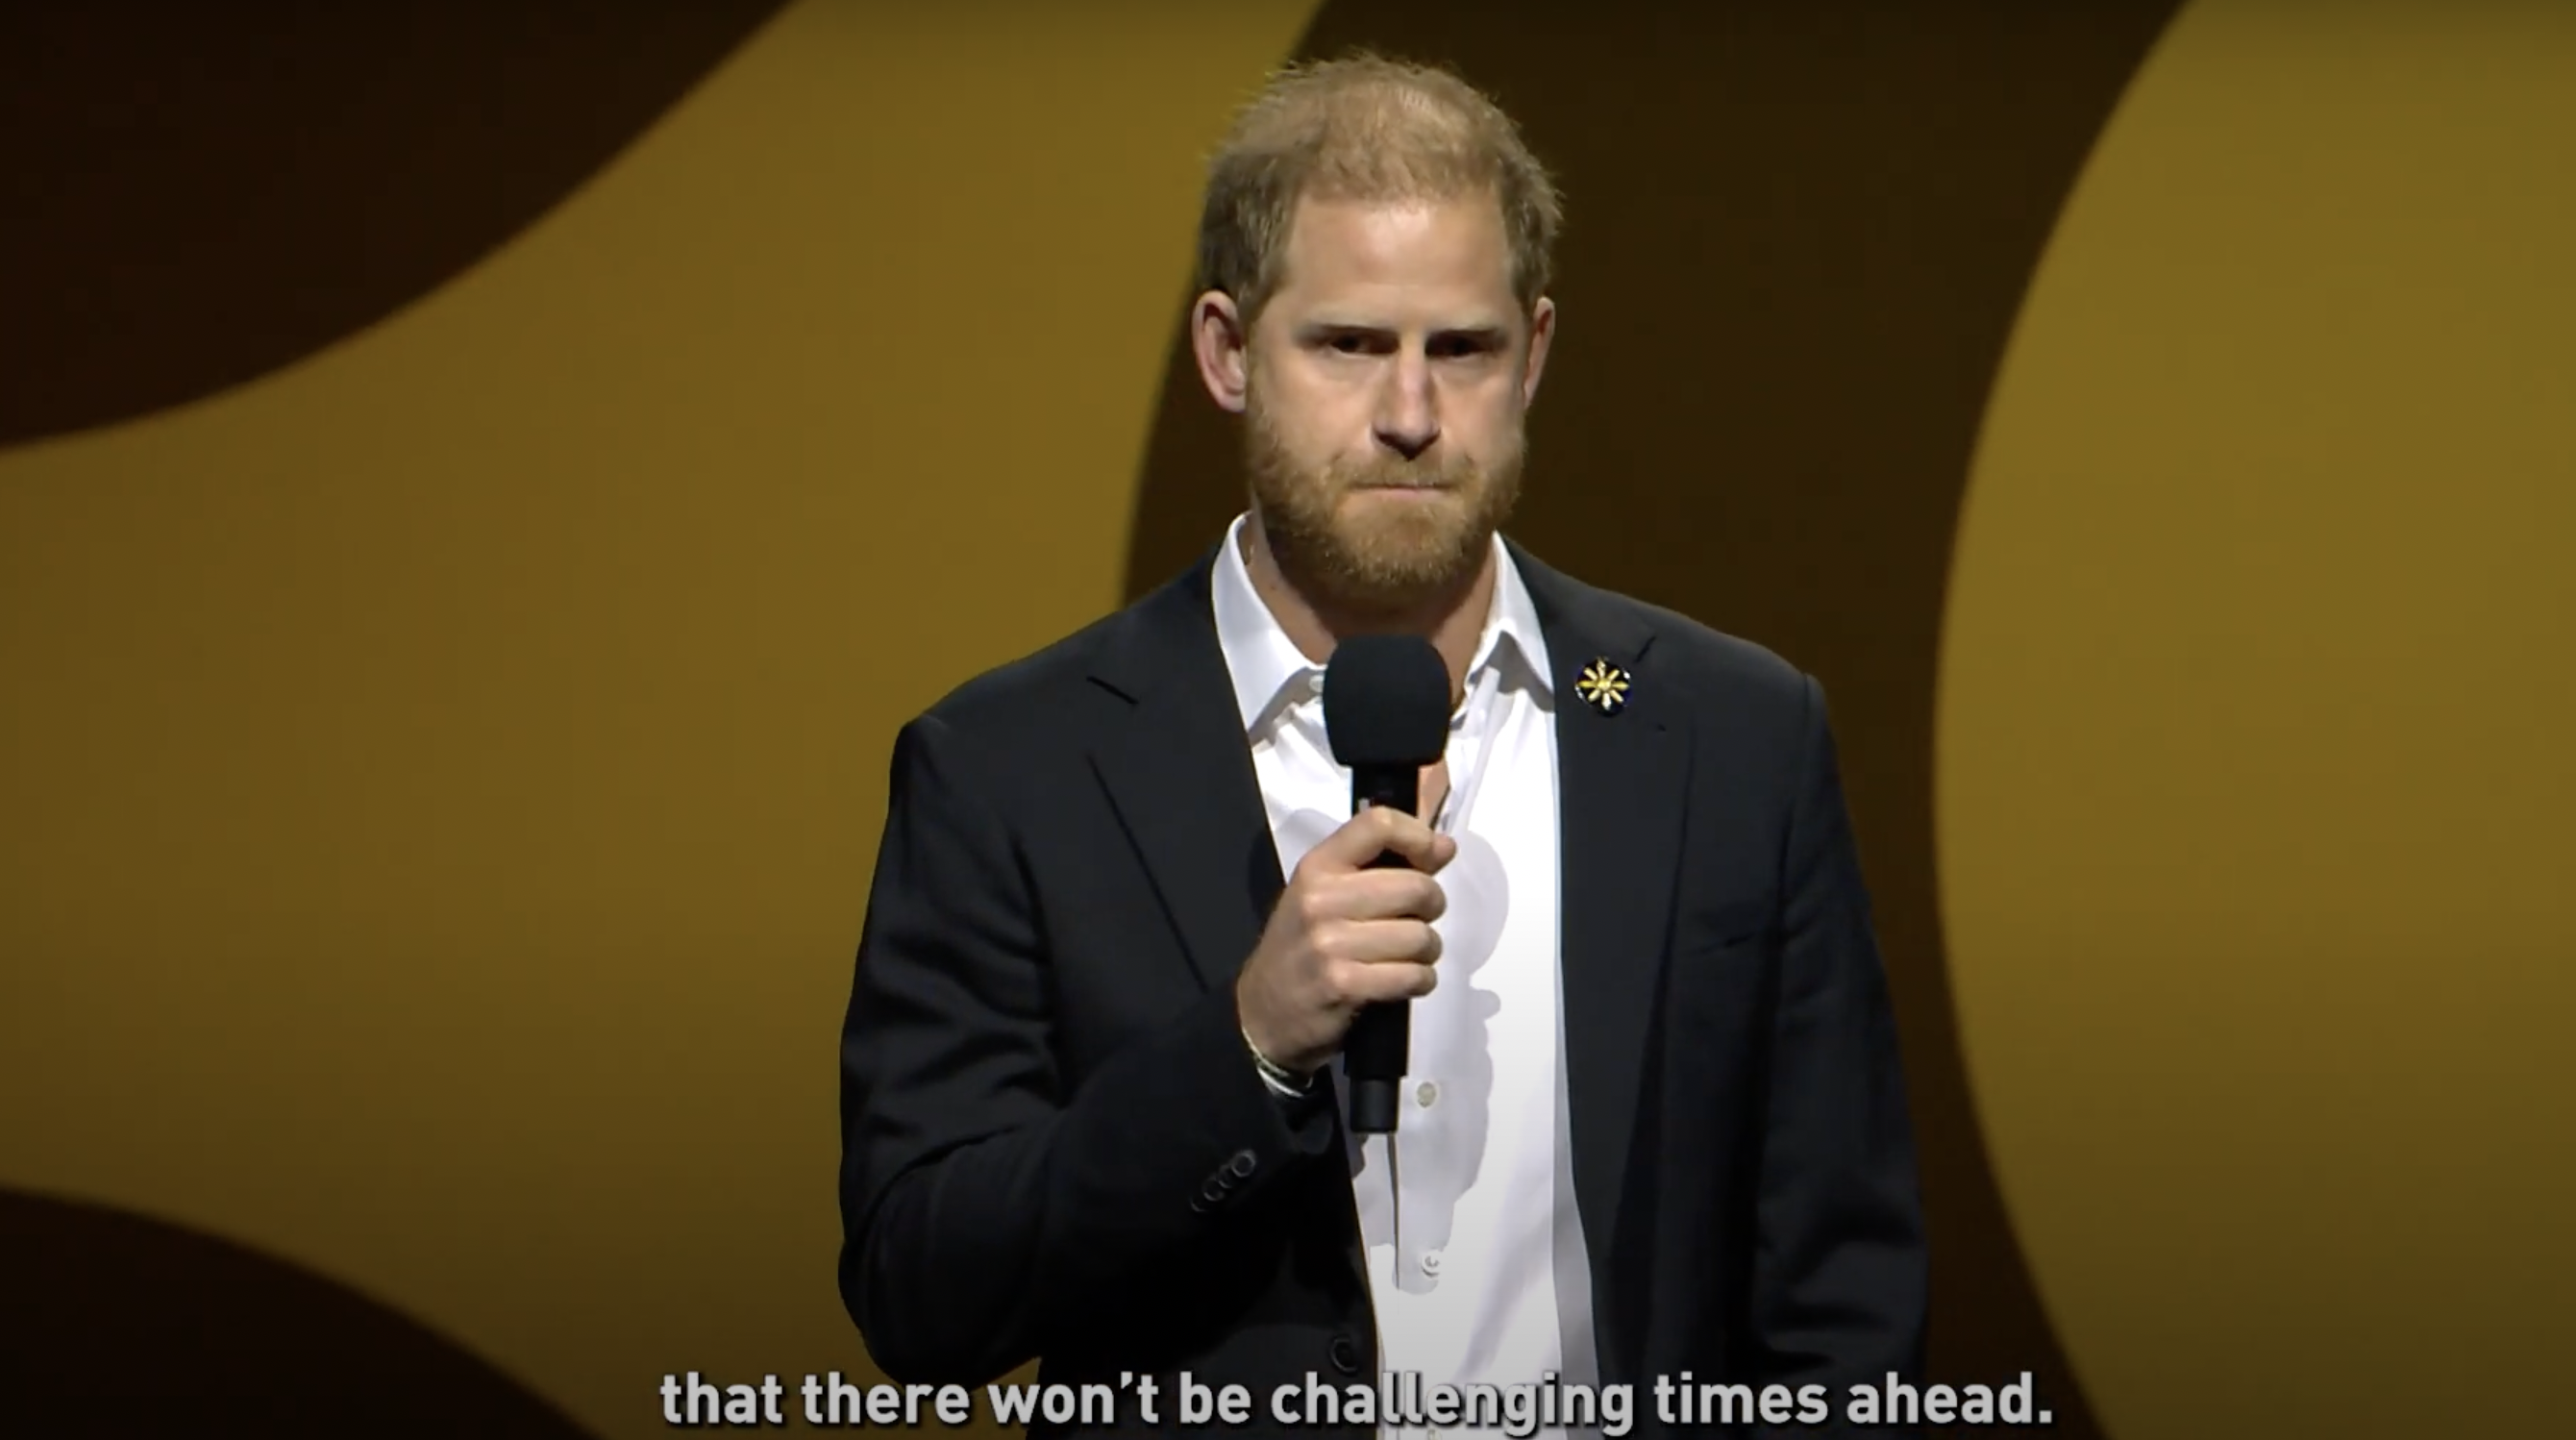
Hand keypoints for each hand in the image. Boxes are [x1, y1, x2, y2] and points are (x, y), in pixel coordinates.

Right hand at [1236, 802, 1455, 1076]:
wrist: (1261, 1012)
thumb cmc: (1301, 947)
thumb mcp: (1323, 894)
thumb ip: (1379, 867)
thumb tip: (1445, 846)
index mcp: (1318, 866)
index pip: (1379, 825)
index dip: (1420, 838)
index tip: (1434, 857)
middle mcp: (1321, 898)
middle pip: (1415, 886)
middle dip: (1432, 907)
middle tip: (1416, 920)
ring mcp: (1330, 943)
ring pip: (1420, 936)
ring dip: (1427, 951)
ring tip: (1407, 956)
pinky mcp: (1343, 984)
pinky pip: (1413, 975)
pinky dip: (1420, 981)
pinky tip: (1404, 981)